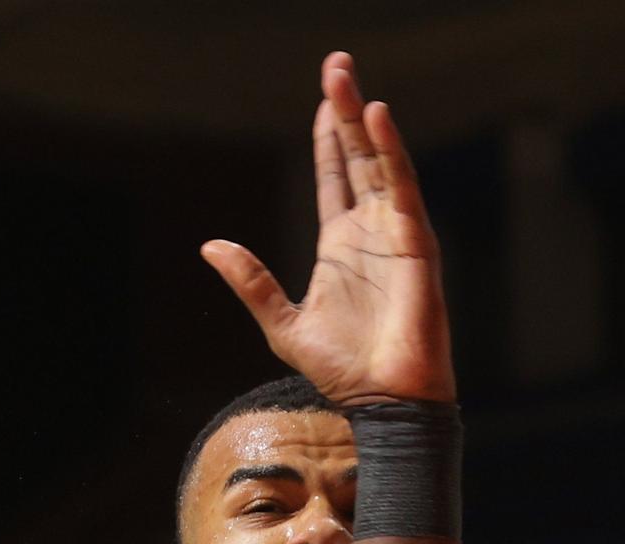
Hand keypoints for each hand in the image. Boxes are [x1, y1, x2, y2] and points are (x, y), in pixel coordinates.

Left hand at [202, 52, 453, 406]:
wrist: (379, 399)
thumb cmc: (339, 366)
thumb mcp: (280, 321)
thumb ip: (251, 281)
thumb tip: (210, 246)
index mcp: (339, 244)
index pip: (334, 176)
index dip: (327, 136)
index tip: (322, 98)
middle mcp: (369, 229)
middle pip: (357, 156)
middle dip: (344, 111)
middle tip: (336, 64)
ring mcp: (394, 232)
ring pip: (378, 161)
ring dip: (362, 118)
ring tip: (345, 78)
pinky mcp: (414, 243)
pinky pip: (400, 188)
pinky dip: (389, 152)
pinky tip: (374, 119)